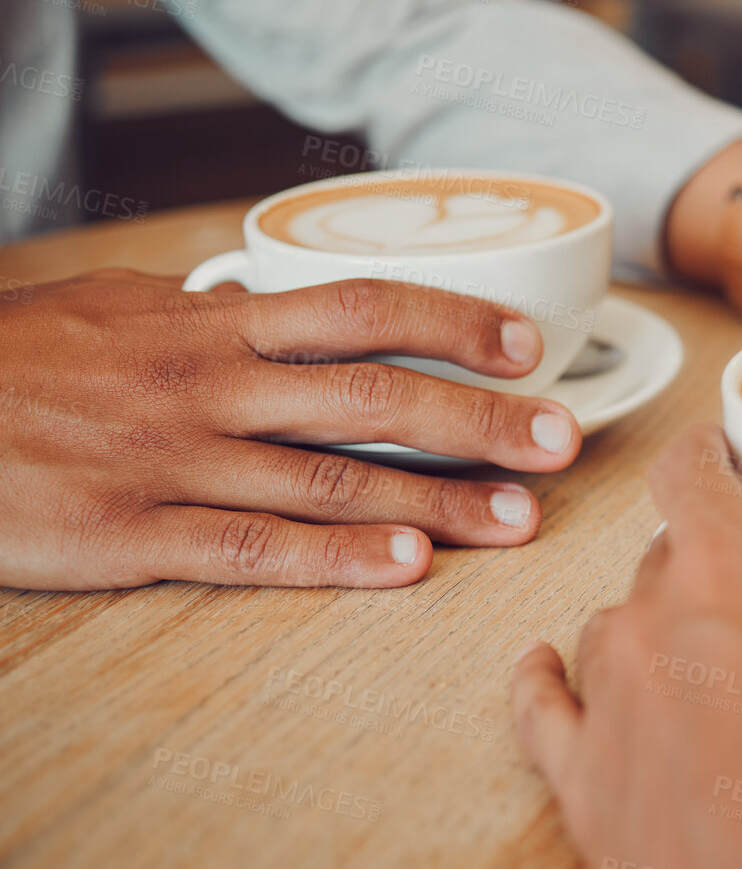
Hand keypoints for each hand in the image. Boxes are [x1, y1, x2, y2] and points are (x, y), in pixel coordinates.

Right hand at [0, 270, 580, 589]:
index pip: (359, 309)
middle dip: (476, 417)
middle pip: (370, 395)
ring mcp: (174, 459)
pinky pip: (247, 546)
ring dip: (434, 500)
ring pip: (328, 477)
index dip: (452, 321)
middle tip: (561, 439)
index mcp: (213, 325)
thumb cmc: (16, 359)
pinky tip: (404, 567)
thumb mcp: (114, 308)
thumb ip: (204, 309)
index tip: (528, 343)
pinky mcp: (130, 533)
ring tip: (518, 518)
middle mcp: (210, 385)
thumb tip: (266, 301)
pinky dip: (332, 557)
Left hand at [511, 424, 741, 868]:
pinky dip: (546, 687)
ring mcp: (608, 708)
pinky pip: (544, 715)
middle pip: (666, 554)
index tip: (723, 447)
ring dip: (654, 623)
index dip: (707, 452)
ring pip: (613, 625)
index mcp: (729, 584)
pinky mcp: (585, 785)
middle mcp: (651, 629)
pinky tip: (544, 670)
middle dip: (716, 558)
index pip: (692, 476)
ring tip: (711, 649)